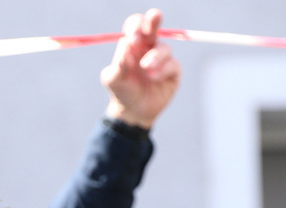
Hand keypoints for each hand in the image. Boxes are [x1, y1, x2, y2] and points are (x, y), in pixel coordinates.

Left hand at [100, 8, 180, 128]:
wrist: (133, 112)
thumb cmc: (121, 91)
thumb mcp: (113, 79)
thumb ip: (117, 64)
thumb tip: (125, 46)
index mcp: (133, 44)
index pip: (136, 25)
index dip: (136, 26)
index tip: (133, 36)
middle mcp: (148, 47)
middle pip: (153, 26)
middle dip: (154, 19)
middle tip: (155, 16)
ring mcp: (162, 58)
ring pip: (164, 48)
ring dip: (155, 57)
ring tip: (146, 68)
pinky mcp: (173, 71)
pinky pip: (173, 64)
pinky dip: (163, 70)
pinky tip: (154, 78)